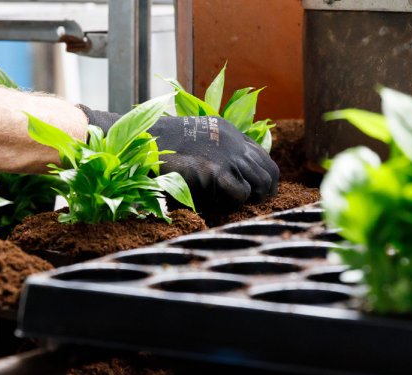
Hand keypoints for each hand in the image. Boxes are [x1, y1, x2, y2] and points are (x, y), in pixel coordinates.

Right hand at [79, 107, 278, 208]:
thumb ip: (212, 152)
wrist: (142, 142)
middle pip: (268, 170)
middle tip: (251, 204)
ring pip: (260, 182)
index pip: (262, 156)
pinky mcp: (216, 171)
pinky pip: (241, 192)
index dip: (262, 175)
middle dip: (264, 191)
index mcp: (229, 132)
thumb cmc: (160, 147)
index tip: (254, 191)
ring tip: (235, 205)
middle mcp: (234, 142)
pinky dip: (235, 202)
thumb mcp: (193, 141)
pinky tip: (219, 202)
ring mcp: (227, 155)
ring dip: (251, 197)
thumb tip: (224, 175)